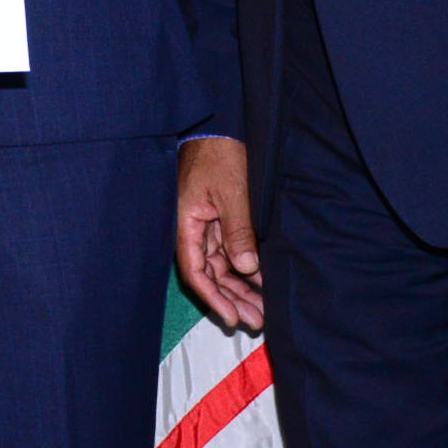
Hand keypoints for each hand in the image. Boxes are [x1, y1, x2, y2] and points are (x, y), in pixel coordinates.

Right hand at [176, 137, 263, 330]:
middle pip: (209, 274)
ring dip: (239, 287)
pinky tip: (261, 282)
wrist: (220, 127)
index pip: (195, 271)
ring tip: (261, 309)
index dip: (213, 297)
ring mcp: (206, 224)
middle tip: (256, 320)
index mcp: (185, 222)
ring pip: (221, 266)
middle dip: (231, 299)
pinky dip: (244, 267)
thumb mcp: (232, 193)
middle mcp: (192, 228)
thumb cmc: (220, 155)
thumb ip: (238, 231)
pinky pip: (229, 251)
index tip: (231, 317)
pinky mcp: (219, 218)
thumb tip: (246, 268)